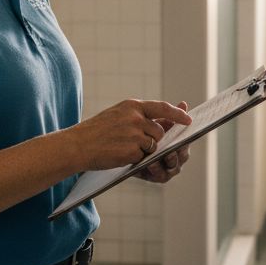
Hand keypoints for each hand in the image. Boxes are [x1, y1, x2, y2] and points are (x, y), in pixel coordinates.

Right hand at [69, 99, 190, 171]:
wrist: (77, 145)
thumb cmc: (97, 131)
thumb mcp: (118, 114)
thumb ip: (139, 115)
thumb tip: (163, 122)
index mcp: (132, 106)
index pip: (163, 108)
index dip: (177, 114)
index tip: (188, 119)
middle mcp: (136, 118)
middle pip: (160, 131)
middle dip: (153, 139)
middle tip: (134, 140)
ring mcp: (135, 134)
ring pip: (153, 145)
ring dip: (143, 149)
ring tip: (122, 146)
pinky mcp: (132, 151)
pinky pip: (143, 157)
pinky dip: (134, 158)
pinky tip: (119, 153)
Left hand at [138, 101, 190, 182]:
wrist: (118, 147)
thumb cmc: (140, 133)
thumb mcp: (152, 121)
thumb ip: (168, 114)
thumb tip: (184, 104)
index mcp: (177, 141)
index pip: (186, 139)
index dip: (187, 136)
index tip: (185, 132)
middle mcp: (176, 156)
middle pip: (183, 154)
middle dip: (179, 149)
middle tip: (175, 143)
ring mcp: (168, 168)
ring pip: (174, 165)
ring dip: (169, 160)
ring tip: (161, 154)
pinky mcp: (157, 177)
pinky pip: (161, 175)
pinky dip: (157, 169)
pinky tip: (151, 163)